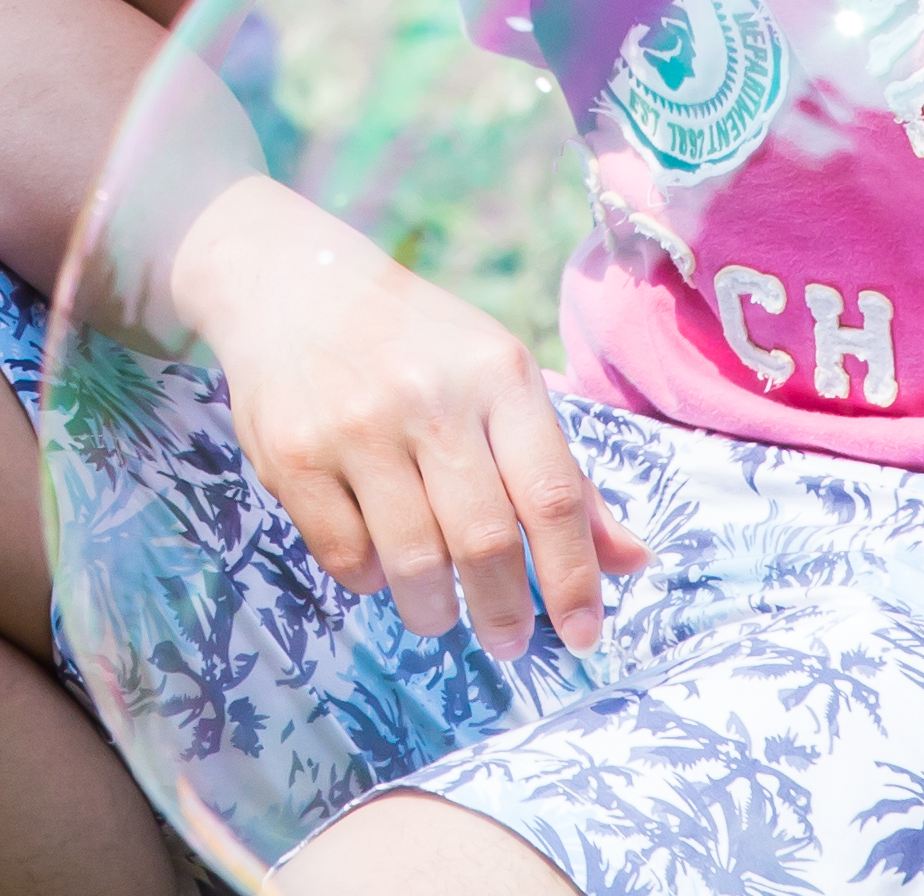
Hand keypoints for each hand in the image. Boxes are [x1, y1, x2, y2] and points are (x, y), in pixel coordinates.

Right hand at [174, 178, 648, 656]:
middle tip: (507, 641)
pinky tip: (376, 562)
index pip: (551, 496)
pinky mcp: (292, 451)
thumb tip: (633, 563)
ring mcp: (354, 424)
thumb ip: (561, 472)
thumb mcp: (500, 381)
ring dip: (433, 609)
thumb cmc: (416, 344)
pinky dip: (368, 579)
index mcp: (497, 374)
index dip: (573, 578)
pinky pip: (345, 554)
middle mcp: (428, 395)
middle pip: (485, 541)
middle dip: (504, 612)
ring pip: (414, 561)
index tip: (583, 635)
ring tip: (436, 611)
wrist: (290, 283)